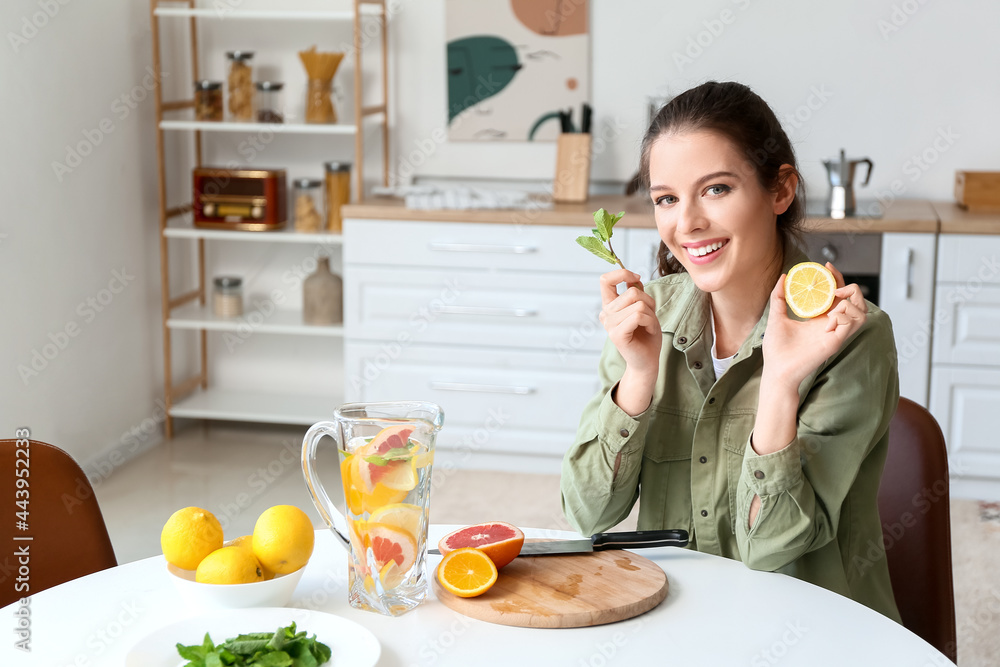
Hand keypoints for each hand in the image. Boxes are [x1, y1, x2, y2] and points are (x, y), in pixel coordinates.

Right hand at [599, 269, 660, 387]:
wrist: (647, 360)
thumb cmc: (646, 335)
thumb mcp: (644, 309)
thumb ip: (637, 293)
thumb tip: (634, 279)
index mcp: (609, 306)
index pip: (605, 280)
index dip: (622, 273)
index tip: (635, 278)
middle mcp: (606, 314)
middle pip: (632, 292)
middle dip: (649, 302)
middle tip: (649, 317)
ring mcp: (609, 324)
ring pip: (639, 304)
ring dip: (651, 314)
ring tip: (648, 326)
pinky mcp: (617, 334)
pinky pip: (639, 316)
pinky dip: (651, 322)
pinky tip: (649, 331)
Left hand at [762, 262, 867, 391]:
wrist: (776, 370)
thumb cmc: (777, 348)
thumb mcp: (776, 317)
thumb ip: (779, 297)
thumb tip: (783, 276)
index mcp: (820, 317)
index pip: (837, 293)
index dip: (836, 277)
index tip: (826, 266)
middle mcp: (832, 324)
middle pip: (856, 300)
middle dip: (849, 287)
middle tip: (833, 288)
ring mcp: (836, 333)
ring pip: (862, 311)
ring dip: (850, 301)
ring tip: (833, 304)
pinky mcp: (835, 342)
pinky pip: (852, 323)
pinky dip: (844, 314)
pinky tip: (828, 318)